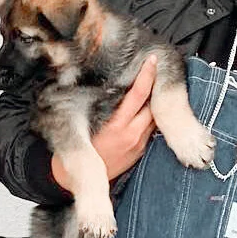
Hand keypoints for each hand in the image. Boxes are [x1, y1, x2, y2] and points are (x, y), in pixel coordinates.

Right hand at [53, 56, 158, 187]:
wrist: (77, 177)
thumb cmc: (78, 143)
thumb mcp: (85, 122)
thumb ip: (102, 105)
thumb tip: (111, 82)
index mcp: (115, 124)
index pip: (138, 94)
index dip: (147, 76)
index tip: (152, 60)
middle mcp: (131, 133)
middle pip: (153, 104)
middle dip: (157, 86)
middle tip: (159, 67)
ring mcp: (138, 143)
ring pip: (156, 117)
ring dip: (157, 102)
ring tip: (156, 85)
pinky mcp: (140, 151)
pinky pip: (152, 129)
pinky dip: (152, 117)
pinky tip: (149, 107)